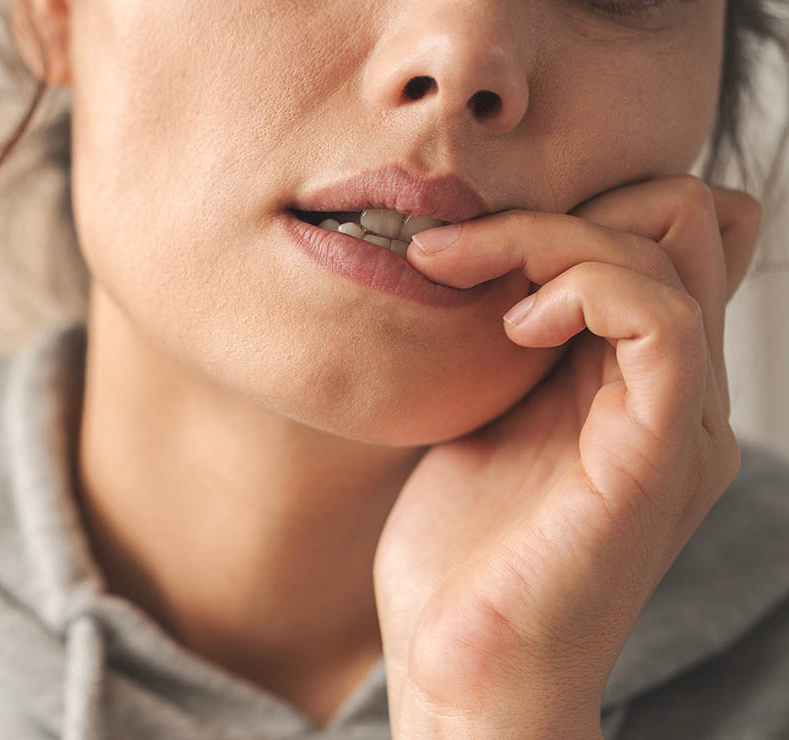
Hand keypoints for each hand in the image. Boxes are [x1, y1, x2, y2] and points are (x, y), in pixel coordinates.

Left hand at [373, 174, 762, 738]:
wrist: (462, 667)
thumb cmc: (460, 555)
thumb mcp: (484, 417)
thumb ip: (515, 348)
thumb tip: (484, 264)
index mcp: (638, 382)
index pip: (664, 233)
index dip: (577, 204)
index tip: (465, 238)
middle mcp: (675, 394)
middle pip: (683, 219)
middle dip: (562, 203)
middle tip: (455, 247)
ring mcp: (677, 422)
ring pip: (673, 246)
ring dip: (550, 233)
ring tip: (459, 270)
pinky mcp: (656, 454)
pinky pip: (662, 319)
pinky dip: (584, 284)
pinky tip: (515, 325)